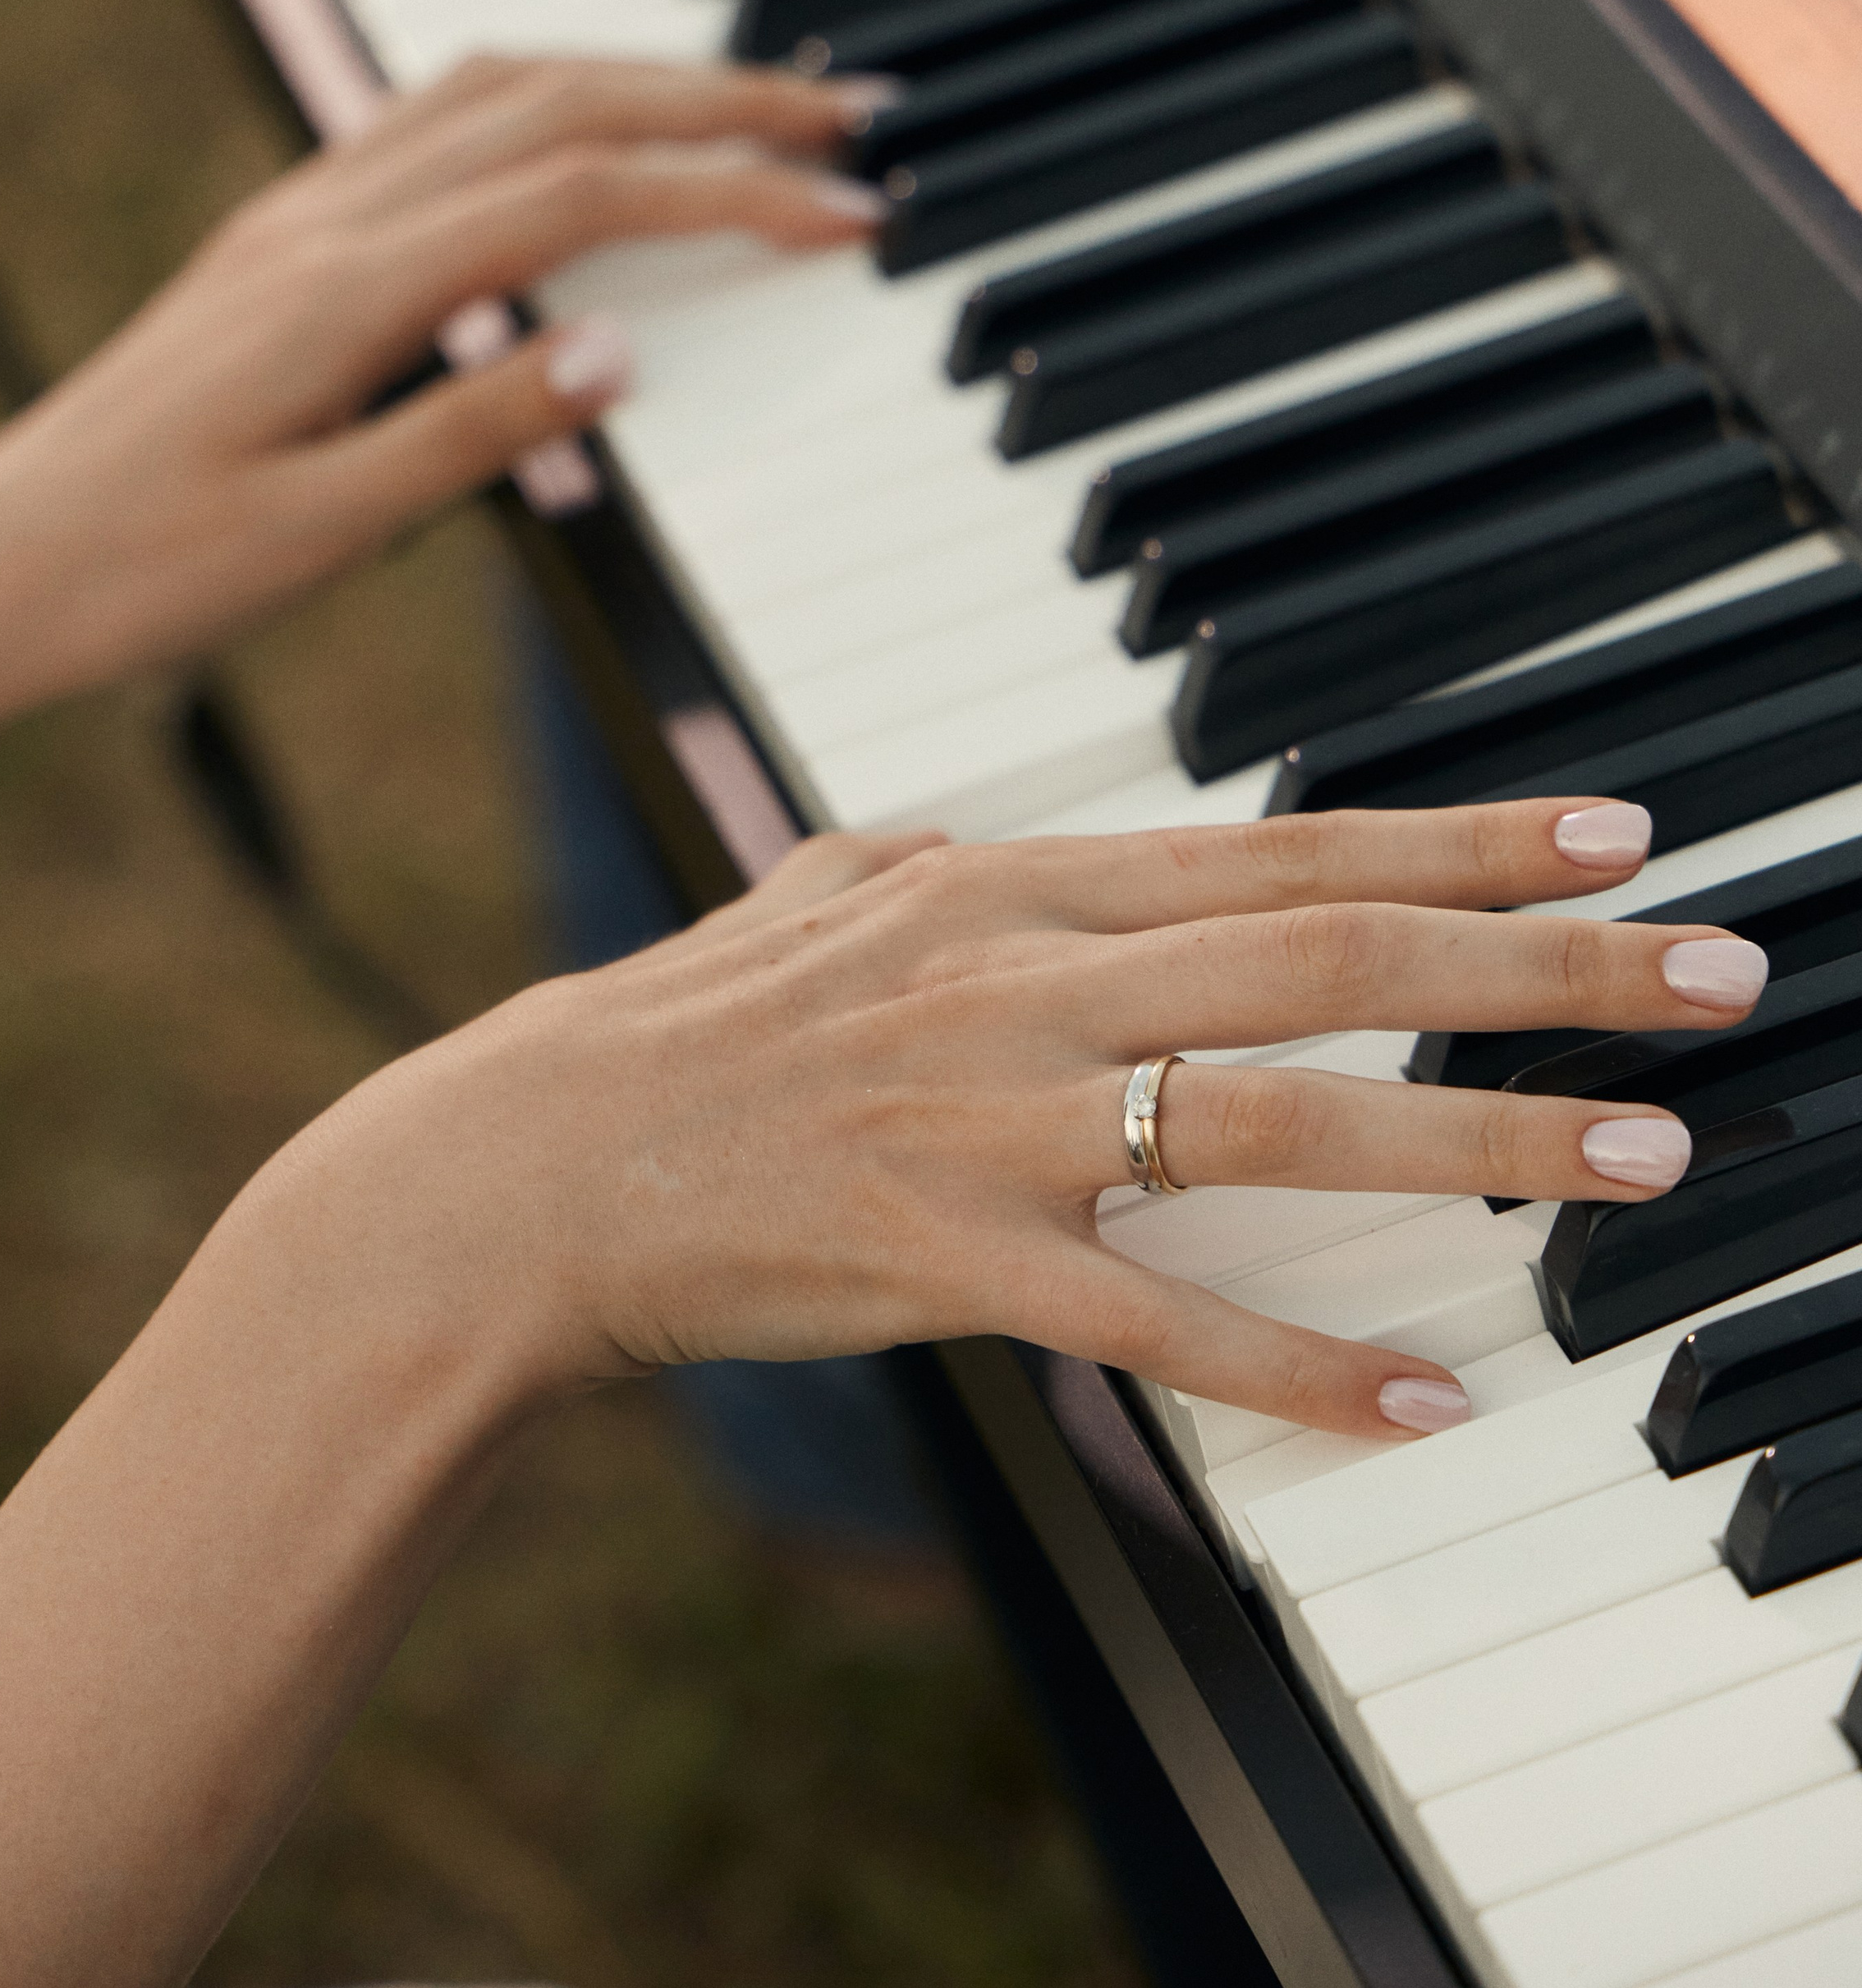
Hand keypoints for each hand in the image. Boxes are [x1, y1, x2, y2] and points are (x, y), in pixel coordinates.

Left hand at [0, 54, 882, 769]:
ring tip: (748, 102)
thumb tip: (619, 352)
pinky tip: (587, 128)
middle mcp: (321, 218)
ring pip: (494, 87)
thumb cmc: (137, 571)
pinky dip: (544, 95)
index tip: (842, 211)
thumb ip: (470, 434)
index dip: (725, 194)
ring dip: (632, 76)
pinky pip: (433, 117)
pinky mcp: (280, 236)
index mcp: (342, 288)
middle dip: (713, 96)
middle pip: (554, 102)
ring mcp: (295, 214)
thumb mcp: (314, 535)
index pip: (579, 199)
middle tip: (843, 114)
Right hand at [316, 798, 1764, 1442]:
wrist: (531, 1159)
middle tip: (1705, 970)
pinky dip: (1290, 1368)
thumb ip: (929, 854)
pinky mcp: (945, 1257)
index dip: (1455, 835)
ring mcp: (988, 1118)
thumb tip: (994, 833)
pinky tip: (1416, 1407)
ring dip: (1469, 1142)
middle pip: (1325, 957)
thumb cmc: (682, 1025)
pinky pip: (1149, 1319)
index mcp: (1008, 885)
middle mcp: (1021, 977)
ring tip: (1632, 1159)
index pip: (1277, 845)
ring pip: (1272, 1119)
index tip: (1604, 830)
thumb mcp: (817, 889)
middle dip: (1533, 962)